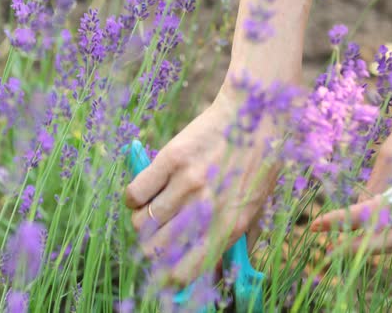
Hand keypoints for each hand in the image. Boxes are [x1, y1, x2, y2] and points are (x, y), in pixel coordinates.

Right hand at [125, 89, 278, 283]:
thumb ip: (235, 240)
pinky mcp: (170, 159)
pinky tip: (145, 191)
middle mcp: (206, 209)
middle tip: (156, 235)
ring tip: (154, 208)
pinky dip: (134, 198)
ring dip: (143, 220)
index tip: (165, 270)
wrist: (254, 115)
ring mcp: (187, 183)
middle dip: (152, 247)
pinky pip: (134, 193)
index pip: (187, 270)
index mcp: (229, 225)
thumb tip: (213, 270)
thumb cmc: (258, 164)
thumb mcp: (256, 207)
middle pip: (156, 248)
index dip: (170, 276)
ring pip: (142, 221)